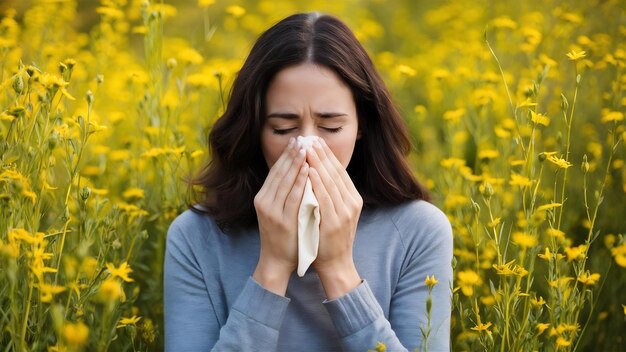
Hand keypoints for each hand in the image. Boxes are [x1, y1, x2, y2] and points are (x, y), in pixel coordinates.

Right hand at [253, 137, 308, 294]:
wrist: (276, 261)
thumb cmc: (282, 235)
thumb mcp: (277, 210)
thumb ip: (283, 193)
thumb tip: (295, 171)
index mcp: (263, 197)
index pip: (275, 171)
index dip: (286, 155)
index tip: (297, 140)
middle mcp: (264, 201)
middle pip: (279, 172)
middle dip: (291, 154)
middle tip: (302, 138)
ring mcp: (272, 211)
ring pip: (285, 181)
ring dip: (296, 163)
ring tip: (306, 148)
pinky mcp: (282, 220)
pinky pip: (293, 197)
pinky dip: (300, 182)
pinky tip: (308, 170)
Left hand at [306, 138, 362, 298]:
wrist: (336, 264)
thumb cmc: (330, 239)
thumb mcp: (335, 212)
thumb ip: (331, 195)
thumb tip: (319, 173)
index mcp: (353, 199)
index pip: (340, 171)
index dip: (328, 155)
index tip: (316, 141)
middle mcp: (352, 203)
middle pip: (335, 172)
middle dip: (322, 154)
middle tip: (310, 138)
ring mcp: (345, 212)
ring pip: (330, 181)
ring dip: (317, 162)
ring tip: (307, 148)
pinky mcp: (335, 221)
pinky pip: (325, 196)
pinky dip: (316, 181)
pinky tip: (308, 170)